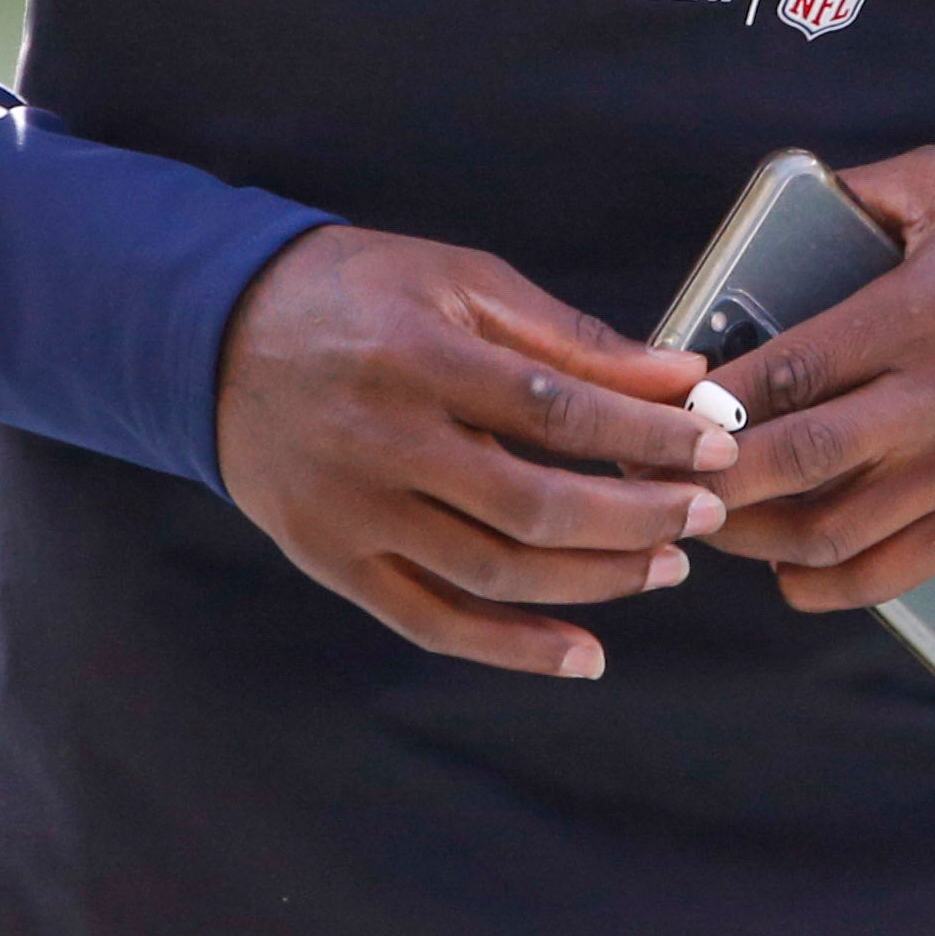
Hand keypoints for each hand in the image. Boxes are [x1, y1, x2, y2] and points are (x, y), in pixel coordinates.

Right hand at [212, 227, 736, 678]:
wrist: (219, 336)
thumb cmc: (357, 294)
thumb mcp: (459, 283)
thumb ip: (570, 336)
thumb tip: (678, 375)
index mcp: (421, 358)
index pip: (558, 410)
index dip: (647, 436)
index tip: (715, 447)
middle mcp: (385, 444)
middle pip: (534, 505)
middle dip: (636, 517)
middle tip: (705, 516)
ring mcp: (356, 514)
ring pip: (495, 572)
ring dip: (595, 580)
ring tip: (665, 567)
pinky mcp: (335, 562)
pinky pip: (434, 621)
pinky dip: (512, 649)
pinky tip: (583, 652)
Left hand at [700, 147, 934, 611]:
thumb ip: (869, 190)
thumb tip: (793, 200)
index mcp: (923, 312)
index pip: (793, 367)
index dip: (716, 398)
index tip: (667, 405)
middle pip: (797, 459)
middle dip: (713, 475)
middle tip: (664, 471)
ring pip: (832, 532)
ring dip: (754, 535)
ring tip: (710, 515)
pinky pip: (888, 574)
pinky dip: (823, 585)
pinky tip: (786, 567)